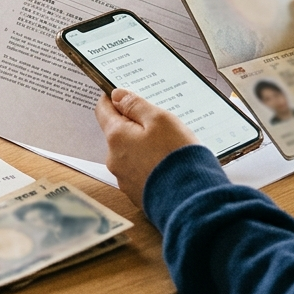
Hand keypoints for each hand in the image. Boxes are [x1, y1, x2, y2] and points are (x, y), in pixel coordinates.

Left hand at [94, 88, 198, 207]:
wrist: (190, 200)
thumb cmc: (175, 156)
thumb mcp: (160, 120)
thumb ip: (136, 106)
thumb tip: (117, 95)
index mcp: (116, 137)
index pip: (103, 110)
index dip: (113, 99)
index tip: (123, 94)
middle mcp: (114, 159)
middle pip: (119, 133)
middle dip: (135, 125)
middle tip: (158, 121)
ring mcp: (125, 179)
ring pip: (130, 153)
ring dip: (144, 146)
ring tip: (169, 145)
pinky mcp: (138, 194)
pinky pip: (140, 172)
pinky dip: (151, 165)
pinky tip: (168, 164)